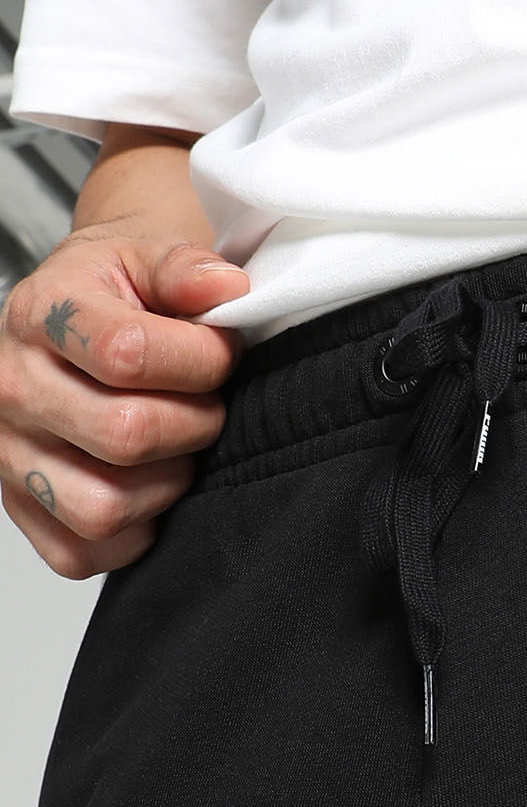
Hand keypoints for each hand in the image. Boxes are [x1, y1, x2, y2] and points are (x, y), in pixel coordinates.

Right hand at [0, 230, 248, 576]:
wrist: (74, 310)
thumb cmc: (116, 293)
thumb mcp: (148, 255)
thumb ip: (188, 268)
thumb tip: (225, 290)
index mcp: (39, 317)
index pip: (127, 356)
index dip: (200, 362)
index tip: (218, 355)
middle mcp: (12, 387)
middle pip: (124, 436)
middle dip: (194, 425)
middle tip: (204, 406)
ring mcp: (10, 453)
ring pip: (103, 507)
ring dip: (166, 485)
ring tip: (176, 448)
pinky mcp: (22, 506)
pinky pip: (83, 551)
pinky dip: (132, 533)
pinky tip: (147, 487)